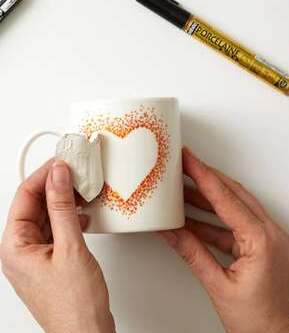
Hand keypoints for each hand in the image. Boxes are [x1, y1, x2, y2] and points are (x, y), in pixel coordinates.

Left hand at [1, 160, 114, 332]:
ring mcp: (34, 257)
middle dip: (55, 186)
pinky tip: (83, 216)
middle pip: (34, 205)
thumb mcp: (71, 247)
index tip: (64, 161)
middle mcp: (19, 251)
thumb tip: (58, 177)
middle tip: (78, 171)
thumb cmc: (74, 303)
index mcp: (14, 246)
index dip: (44, 175)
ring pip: (45, 217)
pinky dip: (70, 219)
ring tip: (84, 191)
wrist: (85, 332)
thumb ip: (63, 208)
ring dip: (64, 202)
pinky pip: (55, 231)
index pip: (25, 197)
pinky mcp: (50, 263)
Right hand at [158, 148, 288, 332]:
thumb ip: (192, 254)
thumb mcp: (218, 285)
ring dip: (209, 200)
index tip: (187, 158)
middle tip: (183, 165)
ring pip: (236, 208)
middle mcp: (271, 233)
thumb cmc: (260, 321)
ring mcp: (270, 239)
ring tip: (181, 191)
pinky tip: (194, 221)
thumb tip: (171, 231)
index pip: (226, 198)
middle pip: (234, 194)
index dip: (203, 175)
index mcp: (261, 239)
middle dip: (206, 178)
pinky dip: (216, 222)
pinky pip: (238, 226)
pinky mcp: (265, 248)